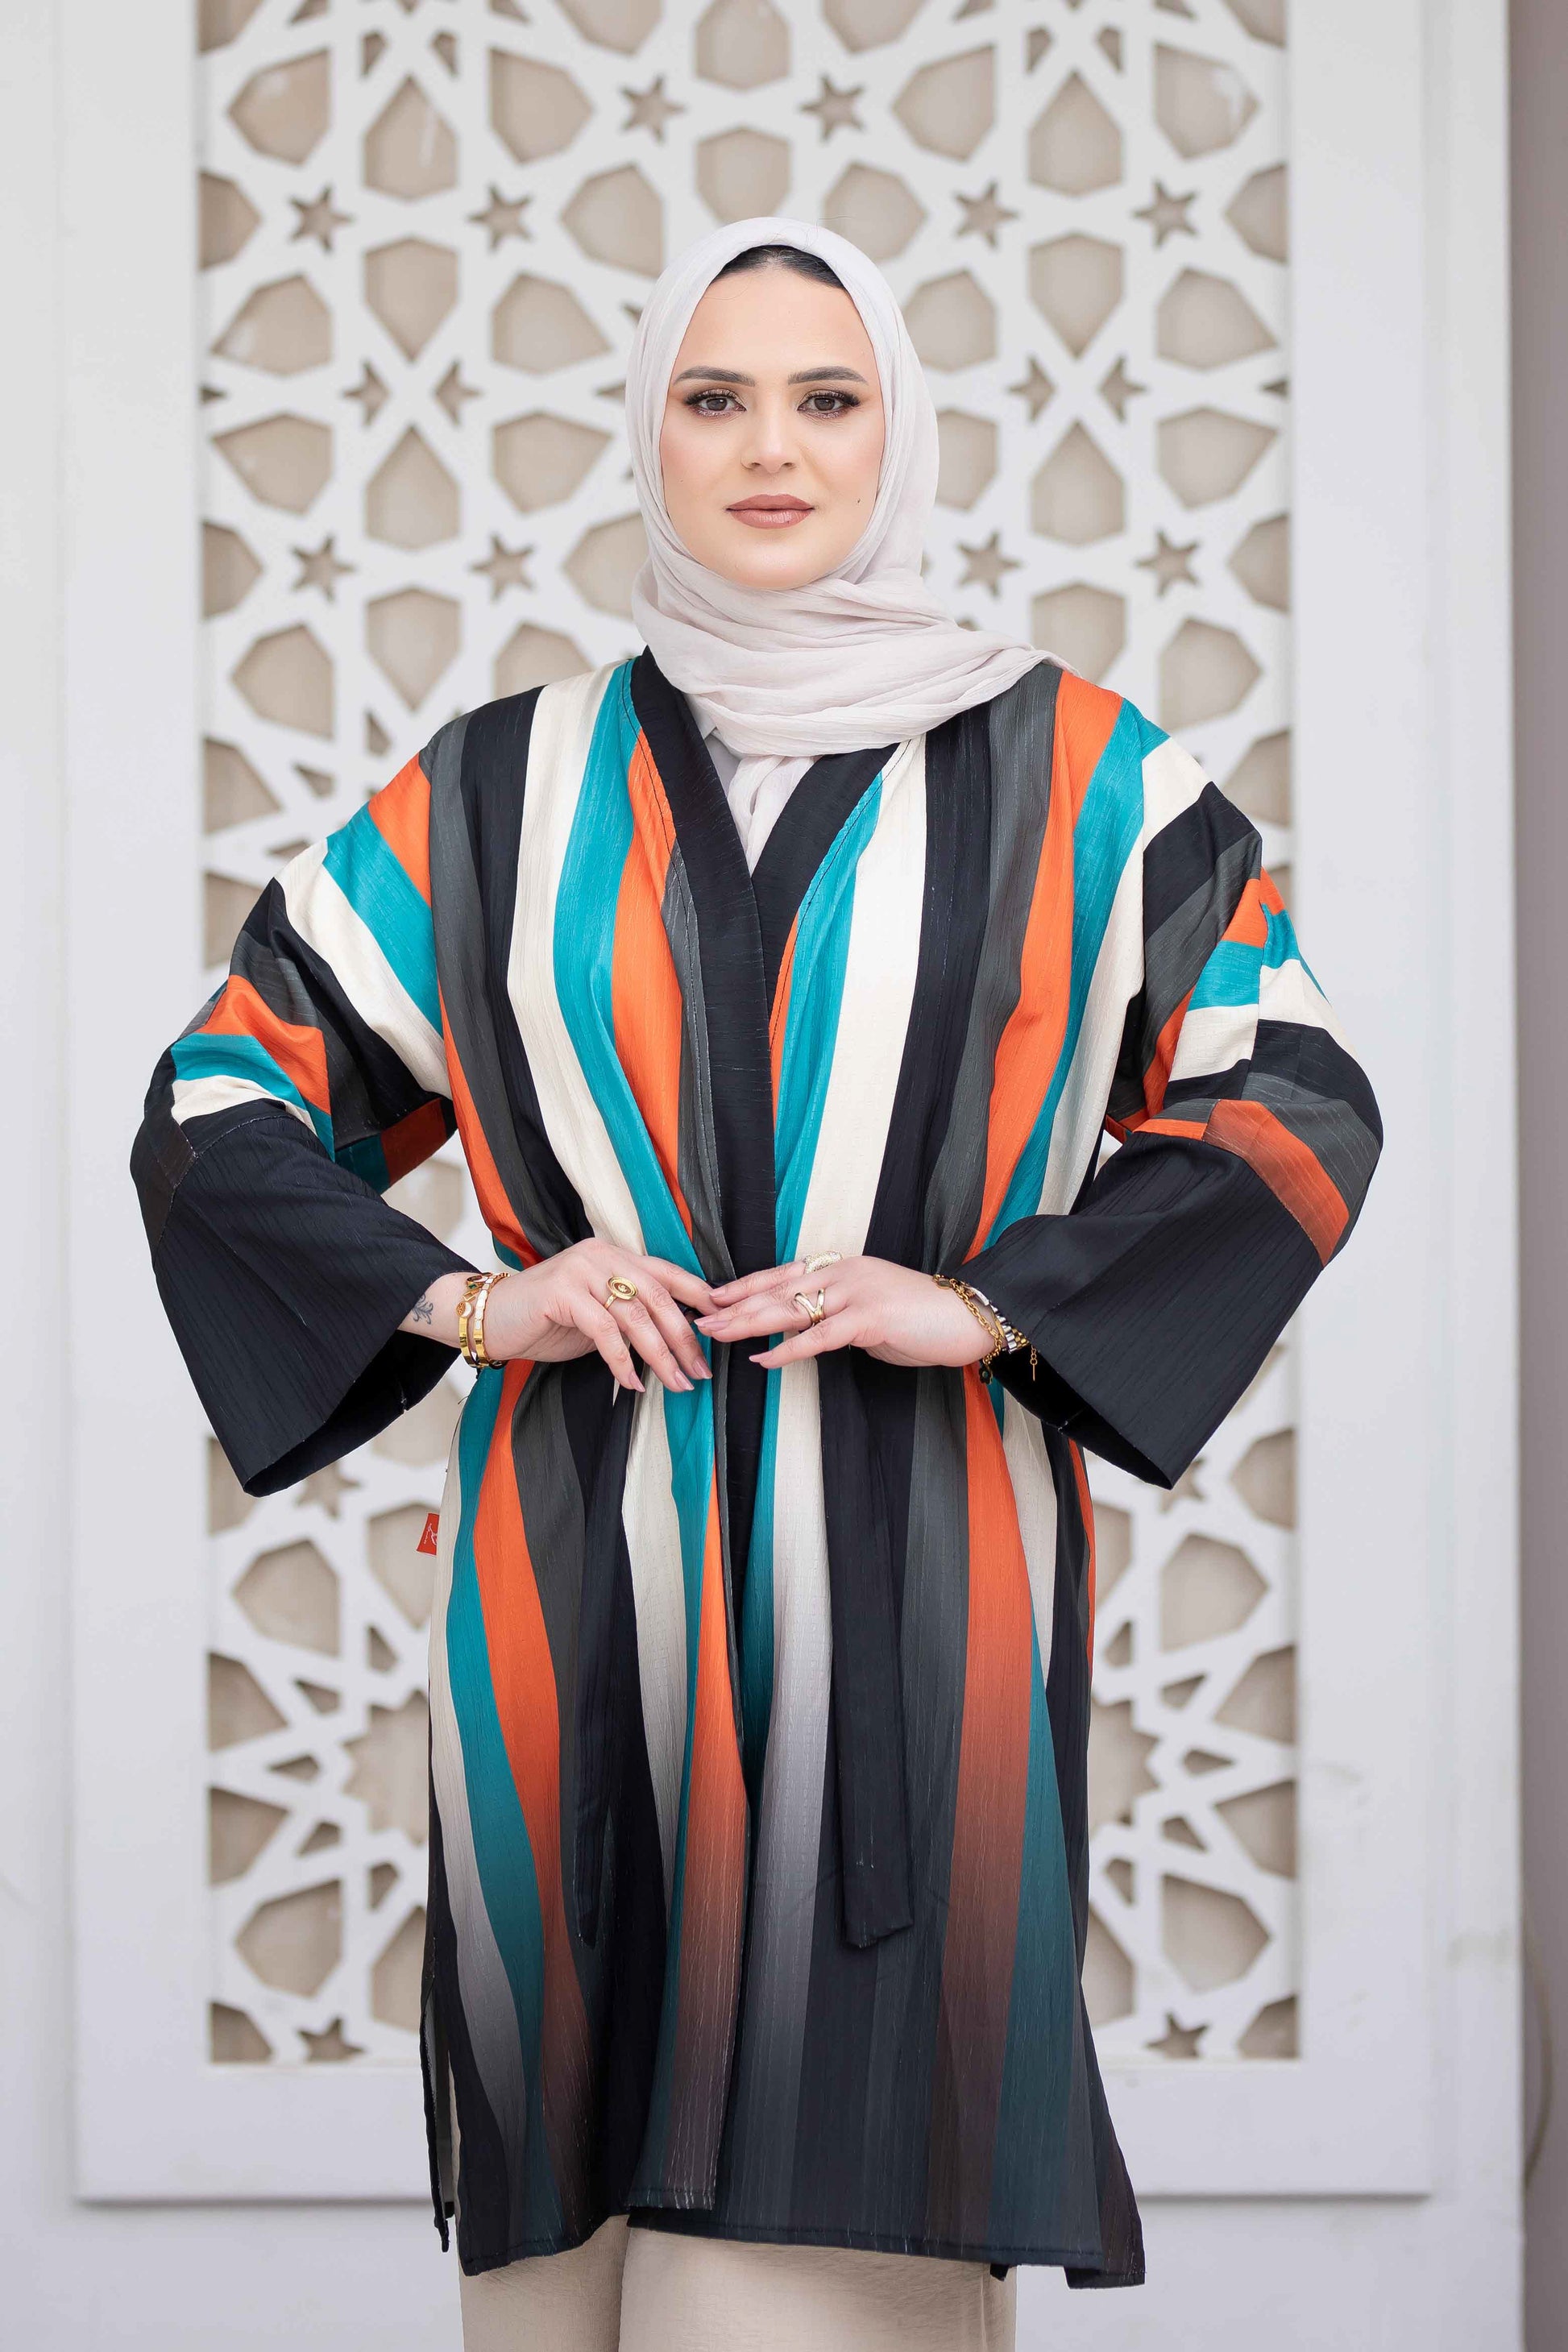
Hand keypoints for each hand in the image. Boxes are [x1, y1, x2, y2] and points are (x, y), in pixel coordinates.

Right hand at [407, 1244, 715, 1393]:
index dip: (700, 1297)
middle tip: (701, 1371)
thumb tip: (680, 1337)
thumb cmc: (547, 1320)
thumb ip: (632, 1314)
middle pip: (659, 1296)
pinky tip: (632, 1384)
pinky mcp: (561, 1292)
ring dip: (660, 1356)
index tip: (723, 1325)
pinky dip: (622, 1362)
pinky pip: (605, 1331)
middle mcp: (602, 1255)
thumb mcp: (598, 1313)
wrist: (492, 1319)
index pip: (668, 1273)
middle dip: (685, 1338)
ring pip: (636, 1315)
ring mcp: (581, 1270)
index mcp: (615, 1255)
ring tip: (676, 1383)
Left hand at [694, 1253, 991, 1372]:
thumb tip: (817, 1332)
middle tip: (699, 1318)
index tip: (713, 1296)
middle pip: (776, 1289)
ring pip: (789, 1308)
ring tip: (715, 1333)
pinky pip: (818, 1337)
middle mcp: (844, 1273)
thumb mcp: (873, 1313)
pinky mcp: (868, 1318)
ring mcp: (856, 1293)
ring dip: (747, 1323)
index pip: (783, 1275)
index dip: (746, 1285)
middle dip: (734, 1305)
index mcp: (843, 1268)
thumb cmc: (924, 1318)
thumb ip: (842, 1317)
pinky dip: (787, 1349)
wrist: (969, 1316)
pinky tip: (762, 1358)